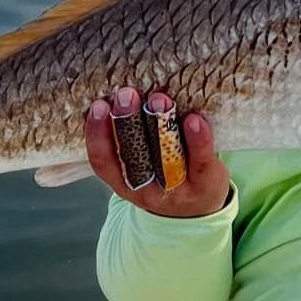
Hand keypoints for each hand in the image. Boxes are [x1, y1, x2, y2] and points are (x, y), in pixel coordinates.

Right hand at [84, 87, 231, 217]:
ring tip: (158, 99)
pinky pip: (199, 161)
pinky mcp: (203, 184)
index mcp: (123, 183)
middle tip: (126, 94)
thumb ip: (131, 138)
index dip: (97, 135)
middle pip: (133, 156)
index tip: (98, 105)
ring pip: (165, 158)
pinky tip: (194, 119)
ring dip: (160, 125)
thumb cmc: (164, 174)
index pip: (103, 162)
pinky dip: (197, 139)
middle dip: (127, 122)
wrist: (200, 207)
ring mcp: (175, 190)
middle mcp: (145, 190)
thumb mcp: (140, 165)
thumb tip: (124, 93)